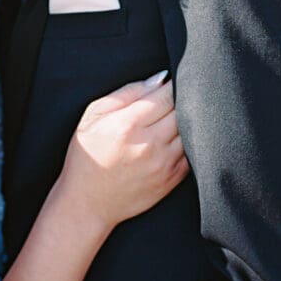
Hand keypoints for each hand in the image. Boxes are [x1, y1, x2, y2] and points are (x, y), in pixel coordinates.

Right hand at [60, 73, 187, 235]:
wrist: (88, 202)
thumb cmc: (87, 154)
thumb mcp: (94, 115)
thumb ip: (128, 92)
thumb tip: (159, 78)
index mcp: (128, 124)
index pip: (166, 95)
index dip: (173, 84)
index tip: (173, 79)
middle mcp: (150, 144)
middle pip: (183, 111)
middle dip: (183, 99)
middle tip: (179, 93)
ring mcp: (164, 164)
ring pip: (192, 131)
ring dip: (189, 120)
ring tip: (177, 115)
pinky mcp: (172, 179)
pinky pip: (193, 153)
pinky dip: (190, 141)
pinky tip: (177, 136)